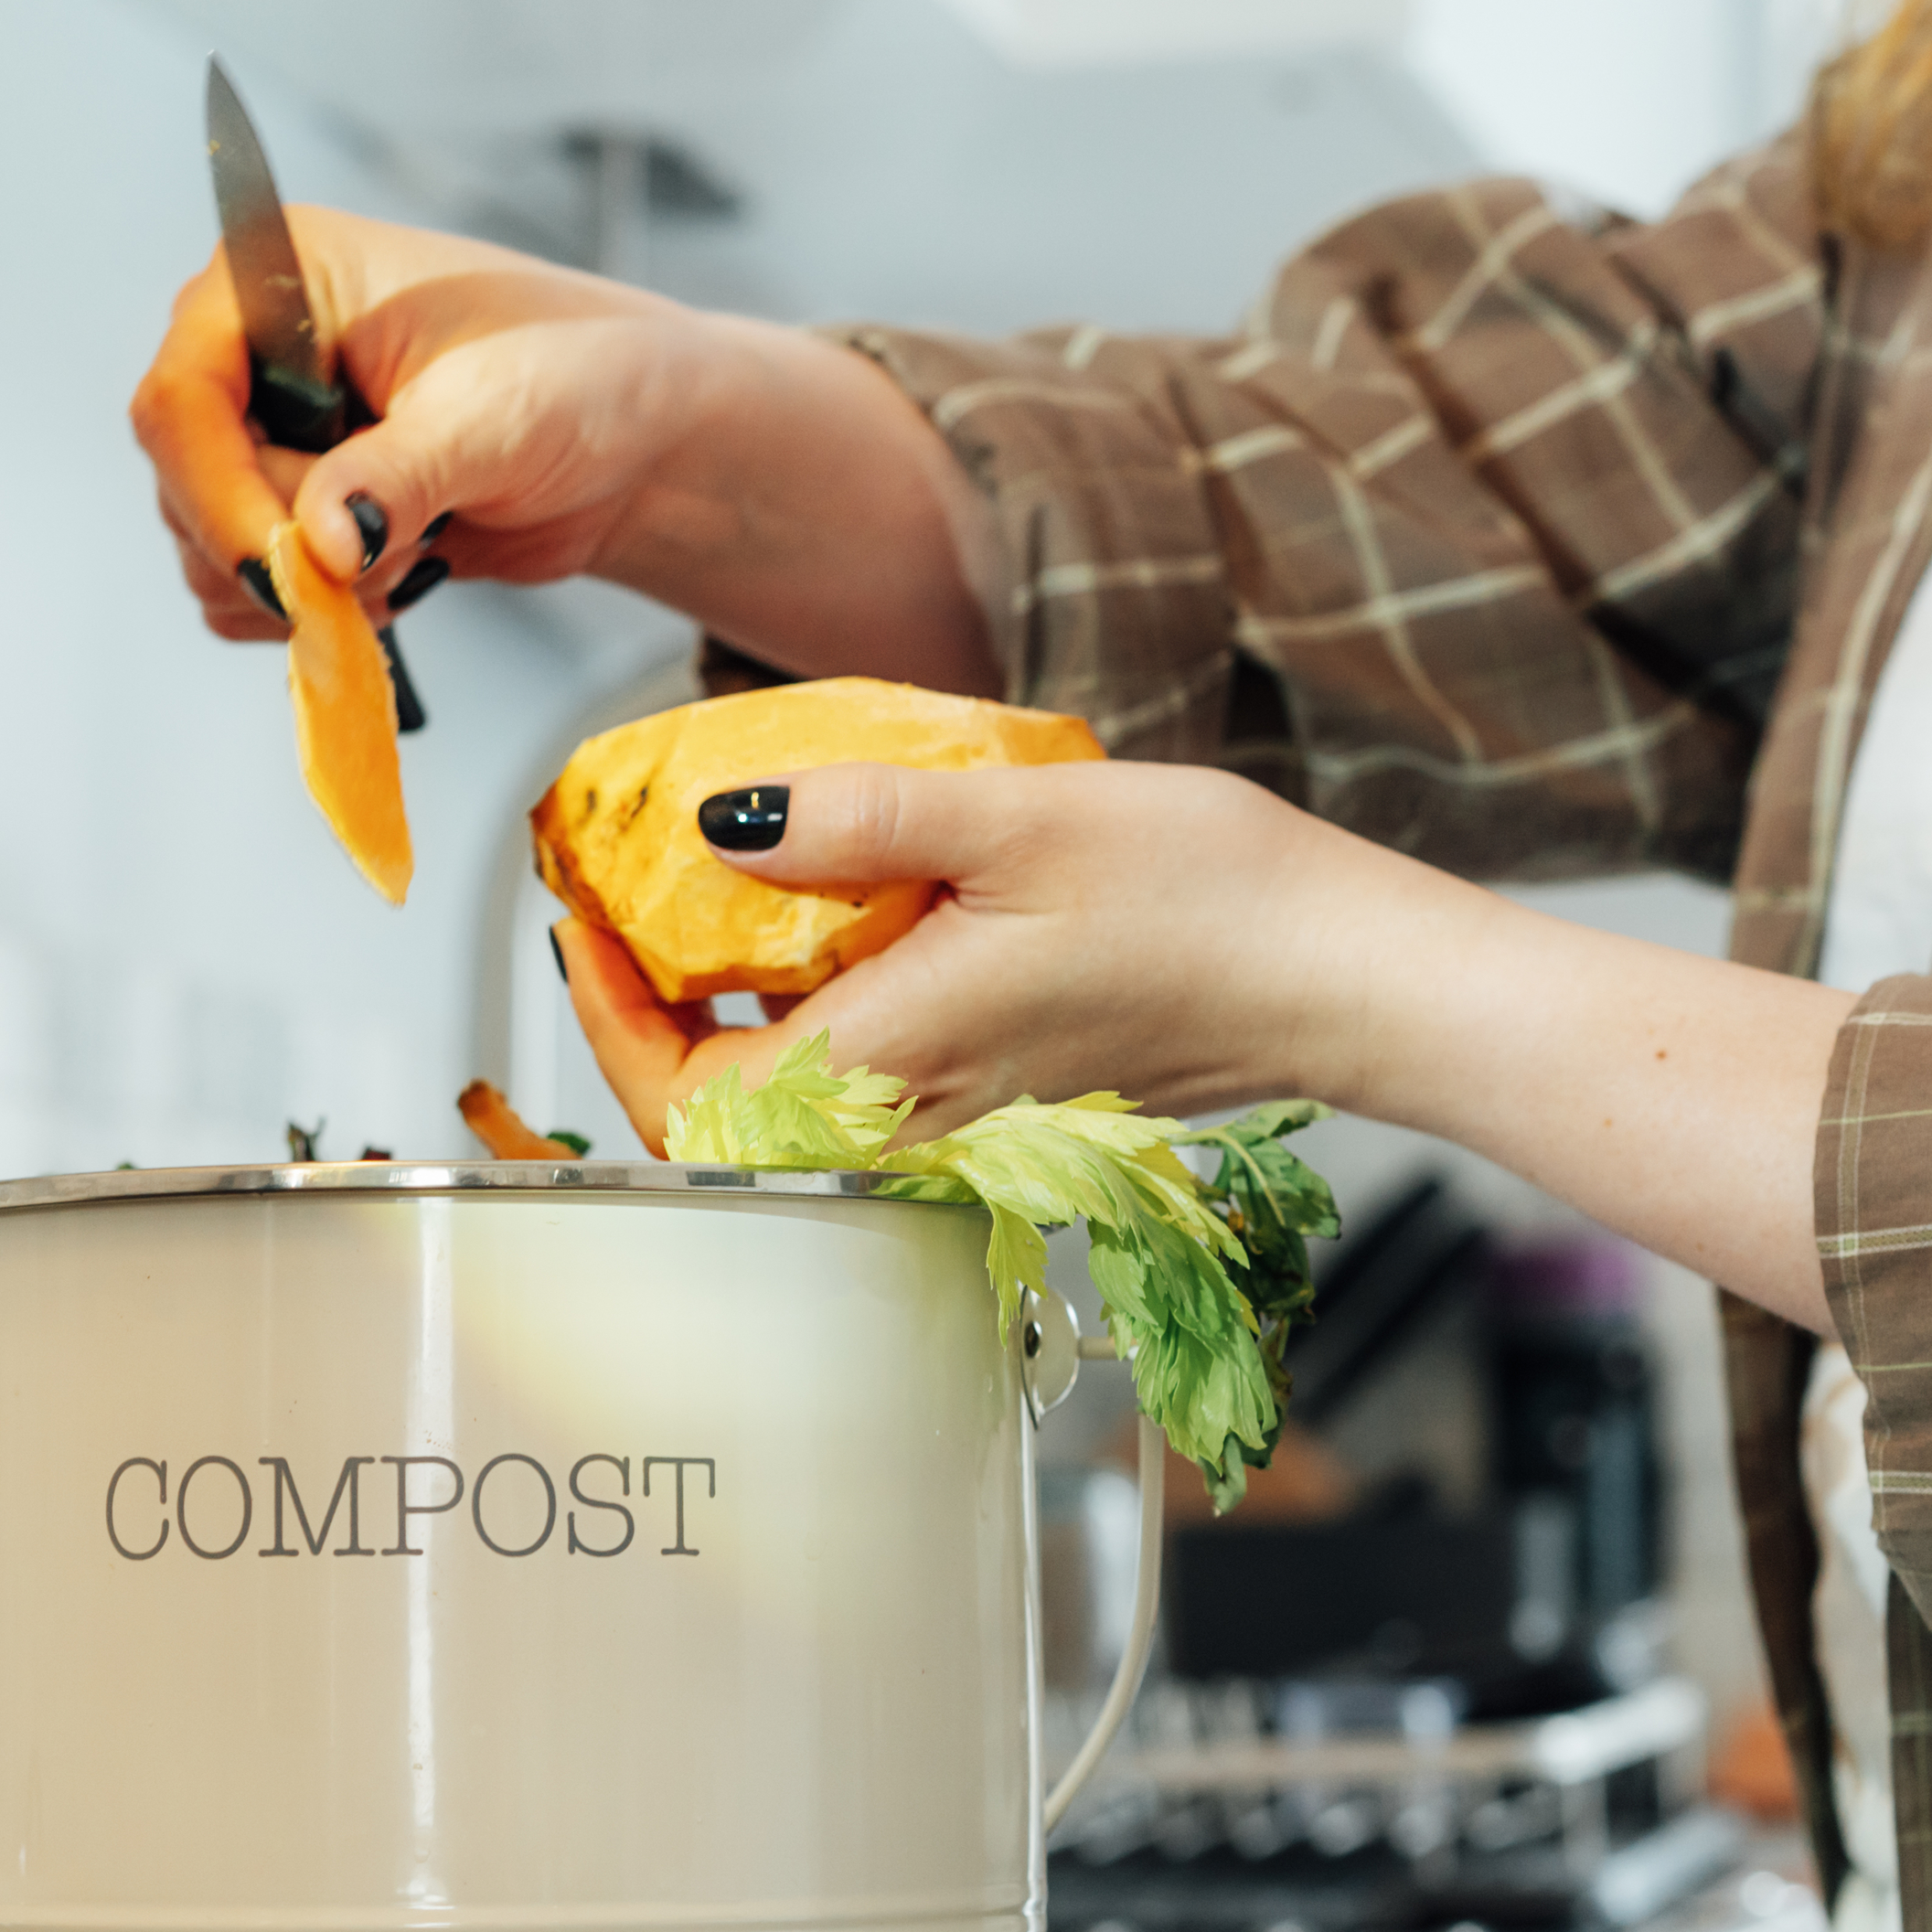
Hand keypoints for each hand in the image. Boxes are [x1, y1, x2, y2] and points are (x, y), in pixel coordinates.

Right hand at [127, 207, 999, 689]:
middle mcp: (256, 351)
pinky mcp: (303, 510)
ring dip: (313, 584)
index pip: (181, 394)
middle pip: (186, 484)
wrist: (645, 440)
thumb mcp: (490, 418)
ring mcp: (274, 436)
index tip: (282, 563)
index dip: (213, 491)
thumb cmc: (584, 376)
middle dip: (284, 546)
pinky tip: (415, 570)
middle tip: (402, 551)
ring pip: (213, 549)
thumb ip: (394, 479)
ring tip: (426, 548)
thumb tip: (314, 546)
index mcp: (278, 276)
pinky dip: (327, 609)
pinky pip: (259, 590)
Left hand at [559, 759, 1400, 1148]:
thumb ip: (857, 820)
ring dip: (735, 1021)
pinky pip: (876, 1083)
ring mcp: (970, 1117)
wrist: (1345, 975)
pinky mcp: (1014, 1097)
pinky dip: (822, 1019)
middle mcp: (924, 1114)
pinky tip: (841, 927)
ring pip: (799, 1104)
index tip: (586, 932)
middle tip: (627, 909)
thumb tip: (721, 823)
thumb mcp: (1017, 814)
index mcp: (902, 1057)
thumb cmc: (1214, 903)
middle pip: (729, 1117)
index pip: (692, 1102)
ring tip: (713, 907)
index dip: (614, 1028)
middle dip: (657, 1021)